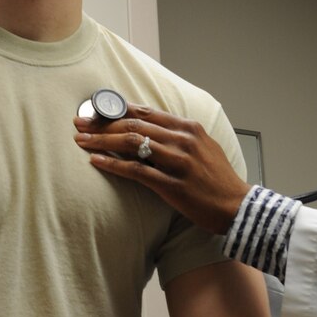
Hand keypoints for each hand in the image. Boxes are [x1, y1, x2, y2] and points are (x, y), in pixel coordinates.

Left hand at [73, 105, 251, 234]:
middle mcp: (183, 140)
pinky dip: (113, 164)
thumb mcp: (203, 147)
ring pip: (132, 143)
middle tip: (79, 124)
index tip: (95, 112)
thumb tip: (147, 128)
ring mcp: (178, 162)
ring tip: (81, 141)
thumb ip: (178, 135)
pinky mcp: (173, 185)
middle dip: (102, 123)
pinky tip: (96, 162)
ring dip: (102, 141)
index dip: (117, 110)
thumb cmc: (218, 179)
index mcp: (189, 127)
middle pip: (134, 124)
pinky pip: (136, 171)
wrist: (237, 206)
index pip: (146, 111)